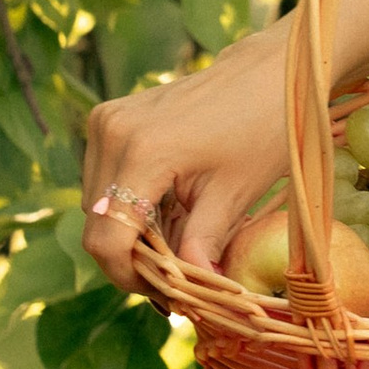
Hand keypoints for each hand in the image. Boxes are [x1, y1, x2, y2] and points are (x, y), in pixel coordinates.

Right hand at [80, 27, 290, 292]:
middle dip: (133, 258)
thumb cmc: (265, 127)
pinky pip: (108, 177)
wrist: (269, 70)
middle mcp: (113, 131)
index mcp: (143, 151)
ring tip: (178, 246)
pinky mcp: (112, 116)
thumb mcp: (236, 192)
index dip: (128, 277)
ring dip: (131, 232)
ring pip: (99, 203)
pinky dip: (133, 203)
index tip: (164, 297)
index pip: (107, 239)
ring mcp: (108, 120)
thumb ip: (201, 244)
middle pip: (98, 223)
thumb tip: (189, 295)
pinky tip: (170, 213)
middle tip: (176, 279)